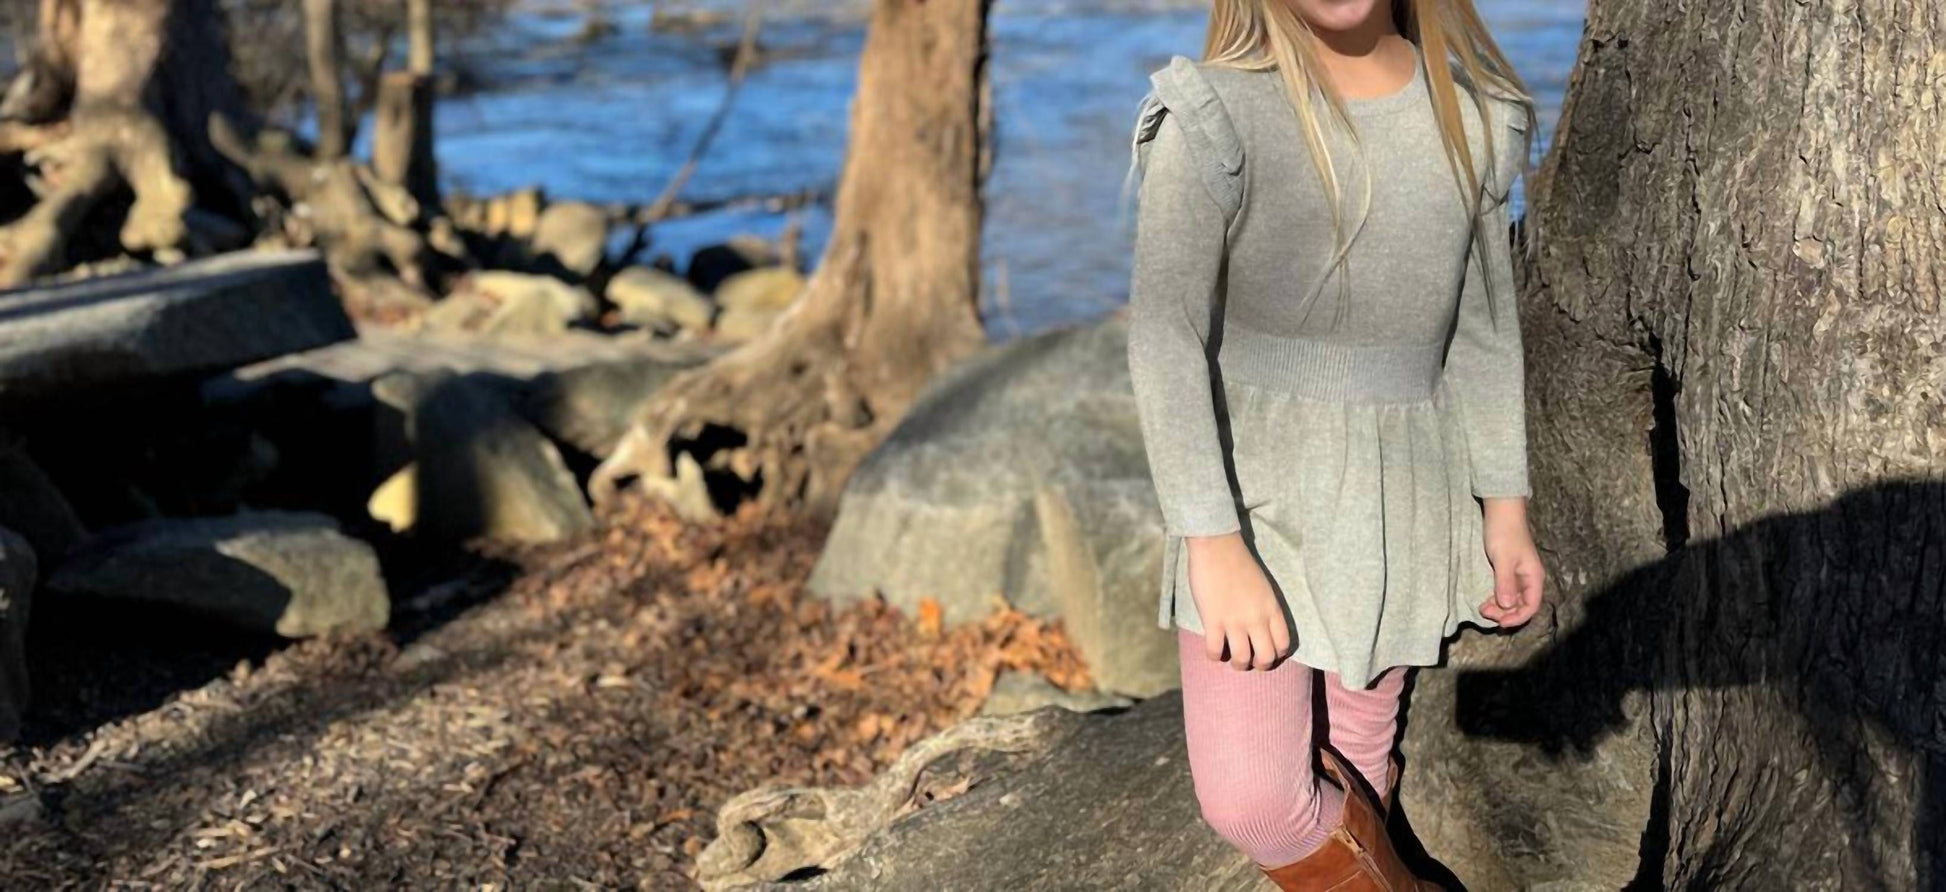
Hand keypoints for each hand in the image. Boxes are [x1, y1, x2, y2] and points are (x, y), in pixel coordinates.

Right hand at [1184, 533, 1290, 670]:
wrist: (1217, 546)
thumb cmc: (1239, 562)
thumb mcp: (1263, 587)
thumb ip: (1265, 608)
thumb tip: (1261, 628)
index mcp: (1272, 609)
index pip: (1283, 644)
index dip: (1276, 655)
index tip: (1267, 653)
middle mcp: (1257, 619)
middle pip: (1265, 657)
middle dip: (1259, 665)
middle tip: (1250, 661)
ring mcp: (1235, 621)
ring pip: (1242, 660)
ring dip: (1237, 665)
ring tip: (1231, 659)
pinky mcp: (1213, 620)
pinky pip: (1215, 651)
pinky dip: (1214, 656)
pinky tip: (1213, 651)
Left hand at [1478, 497, 1544, 626]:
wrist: (1501, 511)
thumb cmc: (1504, 533)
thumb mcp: (1503, 559)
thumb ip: (1505, 582)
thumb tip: (1506, 606)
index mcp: (1534, 577)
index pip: (1531, 606)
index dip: (1517, 617)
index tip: (1500, 622)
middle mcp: (1529, 579)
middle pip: (1521, 605)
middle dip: (1505, 613)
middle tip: (1484, 612)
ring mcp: (1519, 575)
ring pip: (1512, 600)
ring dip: (1499, 607)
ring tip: (1482, 607)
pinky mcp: (1508, 571)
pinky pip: (1505, 591)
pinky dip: (1496, 598)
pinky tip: (1485, 600)